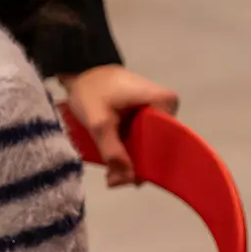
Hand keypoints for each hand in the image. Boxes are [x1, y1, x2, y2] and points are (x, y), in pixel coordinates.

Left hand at [60, 65, 180, 186]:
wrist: (83, 71)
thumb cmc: (92, 89)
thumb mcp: (98, 120)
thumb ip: (111, 149)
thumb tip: (125, 178)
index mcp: (164, 102)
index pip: (166, 140)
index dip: (149, 161)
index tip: (129, 177)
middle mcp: (167, 108)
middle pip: (158, 146)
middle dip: (138, 166)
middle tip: (114, 180)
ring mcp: (158, 113)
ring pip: (149, 145)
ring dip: (132, 162)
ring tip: (111, 175)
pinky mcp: (147, 117)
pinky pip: (143, 140)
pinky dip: (129, 152)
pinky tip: (115, 165)